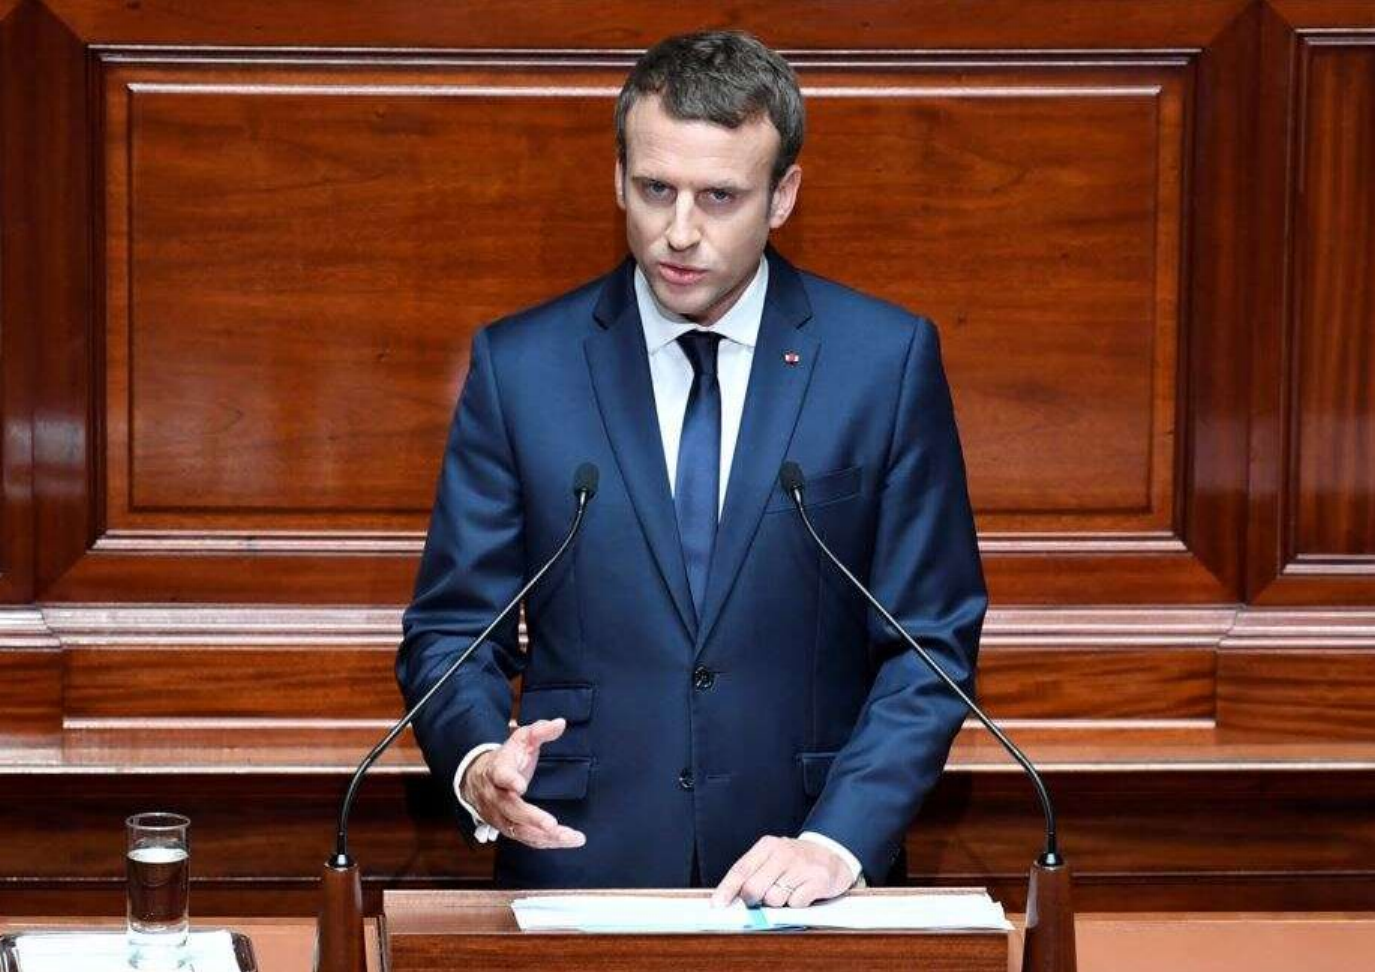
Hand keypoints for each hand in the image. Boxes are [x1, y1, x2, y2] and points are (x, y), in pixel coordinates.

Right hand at [460, 718, 586, 849]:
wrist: (478, 780)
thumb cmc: (507, 758)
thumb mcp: (521, 739)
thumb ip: (540, 731)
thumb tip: (560, 723)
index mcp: (497, 771)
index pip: (500, 775)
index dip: (509, 780)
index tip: (520, 785)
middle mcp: (496, 797)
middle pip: (511, 810)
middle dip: (531, 818)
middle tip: (552, 825)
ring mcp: (500, 816)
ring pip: (520, 830)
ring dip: (545, 836)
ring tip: (571, 837)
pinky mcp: (508, 828)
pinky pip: (526, 839)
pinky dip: (546, 842)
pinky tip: (566, 840)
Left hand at [711, 835, 854, 907]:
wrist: (832, 854)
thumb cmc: (796, 861)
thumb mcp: (772, 859)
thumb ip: (753, 875)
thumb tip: (732, 900)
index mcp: (767, 846)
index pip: (741, 869)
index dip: (727, 889)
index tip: (717, 905)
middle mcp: (783, 853)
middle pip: (754, 888)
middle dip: (753, 900)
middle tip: (760, 899)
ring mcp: (801, 865)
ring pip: (774, 899)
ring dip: (778, 902)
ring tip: (788, 890)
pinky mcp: (818, 879)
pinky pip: (796, 904)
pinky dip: (797, 904)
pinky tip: (803, 892)